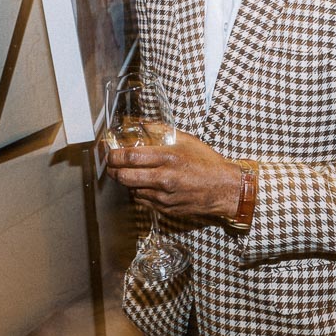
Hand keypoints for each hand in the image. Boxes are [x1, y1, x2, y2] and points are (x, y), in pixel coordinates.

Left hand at [105, 130, 242, 220]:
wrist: (225, 188)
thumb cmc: (207, 163)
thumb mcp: (186, 140)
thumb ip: (161, 131)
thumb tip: (141, 125)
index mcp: (168, 158)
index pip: (130, 157)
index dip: (114, 155)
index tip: (111, 153)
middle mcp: (164, 179)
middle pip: (125, 177)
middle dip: (113, 170)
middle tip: (112, 165)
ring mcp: (164, 197)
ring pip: (131, 190)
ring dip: (127, 182)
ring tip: (131, 173)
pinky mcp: (166, 209)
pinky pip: (143, 201)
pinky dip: (139, 192)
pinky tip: (145, 184)